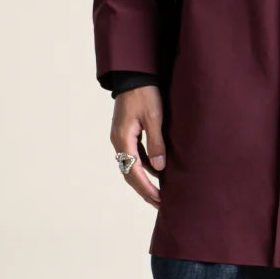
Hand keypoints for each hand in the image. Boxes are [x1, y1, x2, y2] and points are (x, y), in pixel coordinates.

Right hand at [110, 84, 165, 206]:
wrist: (135, 75)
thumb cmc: (145, 93)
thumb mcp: (154, 118)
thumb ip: (156, 143)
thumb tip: (159, 169)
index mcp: (123, 139)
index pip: (133, 172)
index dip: (147, 188)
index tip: (159, 200)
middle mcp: (119, 141)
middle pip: (130, 173)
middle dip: (144, 190)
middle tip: (160, 204)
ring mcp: (122, 137)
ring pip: (132, 165)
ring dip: (145, 180)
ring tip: (160, 192)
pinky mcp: (128, 132)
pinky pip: (136, 155)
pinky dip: (145, 167)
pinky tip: (158, 172)